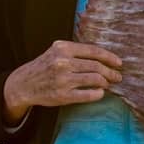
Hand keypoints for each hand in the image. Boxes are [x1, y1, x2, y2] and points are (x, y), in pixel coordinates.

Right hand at [3, 41, 122, 121]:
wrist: (24, 84)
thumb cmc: (44, 66)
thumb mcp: (57, 51)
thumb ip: (76, 51)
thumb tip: (104, 57)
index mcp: (63, 48)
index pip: (93, 51)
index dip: (109, 57)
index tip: (118, 63)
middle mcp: (63, 62)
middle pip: (96, 66)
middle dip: (111, 72)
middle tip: (117, 76)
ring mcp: (63, 79)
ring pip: (95, 79)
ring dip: (106, 82)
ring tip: (109, 84)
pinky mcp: (62, 95)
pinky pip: (88, 94)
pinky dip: (98, 94)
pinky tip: (101, 93)